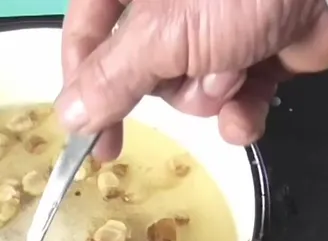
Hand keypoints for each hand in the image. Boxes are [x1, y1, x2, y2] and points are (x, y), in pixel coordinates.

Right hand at [58, 0, 327, 158]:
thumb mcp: (163, 33)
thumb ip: (112, 78)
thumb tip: (70, 116)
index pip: (87, 34)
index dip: (83, 85)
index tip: (92, 140)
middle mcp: (171, 5)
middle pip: (143, 70)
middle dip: (172, 83)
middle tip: (197, 67)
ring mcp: (217, 31)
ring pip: (189, 91)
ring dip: (212, 93)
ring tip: (239, 66)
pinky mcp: (258, 56)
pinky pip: (232, 103)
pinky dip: (241, 111)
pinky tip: (250, 107)